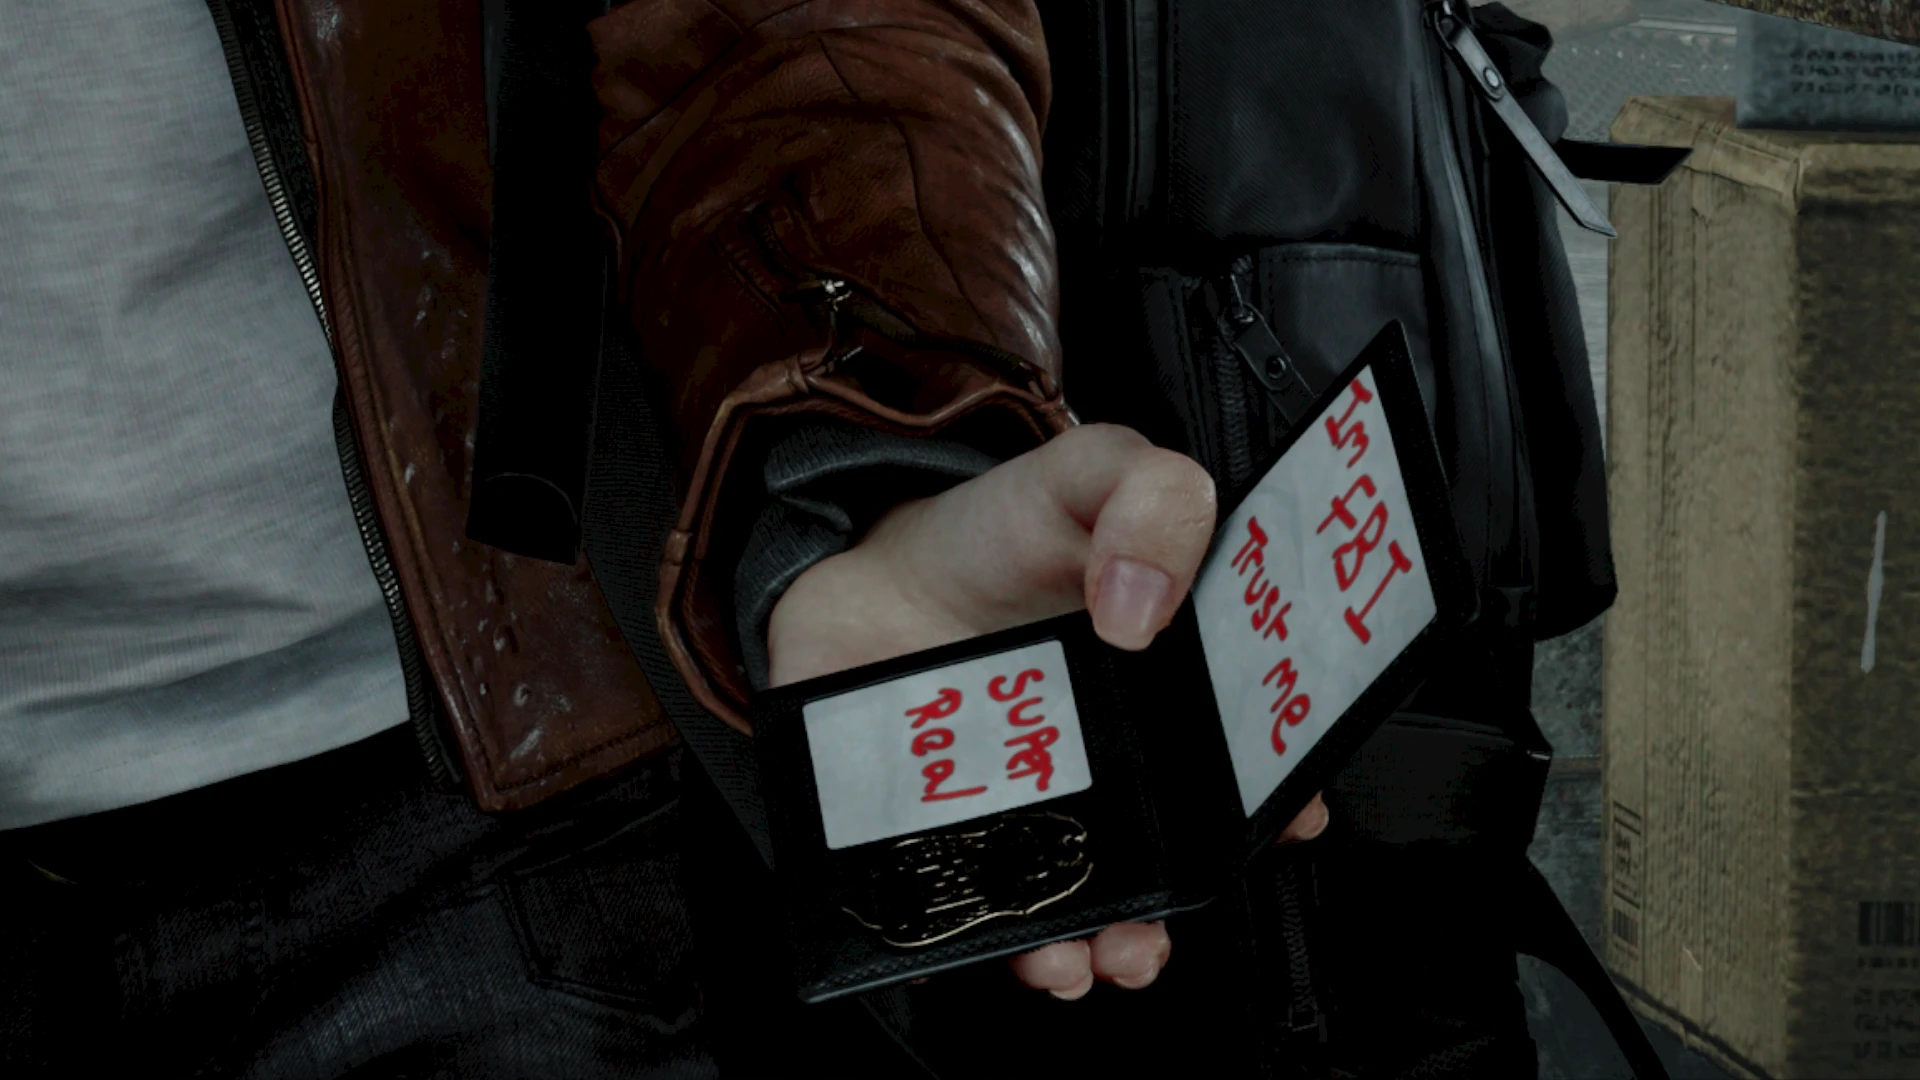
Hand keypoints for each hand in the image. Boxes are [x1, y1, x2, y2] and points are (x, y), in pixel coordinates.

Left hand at [767, 424, 1329, 999]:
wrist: (864, 572)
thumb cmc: (995, 530)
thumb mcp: (1091, 470)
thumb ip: (1152, 501)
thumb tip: (1142, 604)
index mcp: (1182, 678)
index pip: (1258, 748)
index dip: (1283, 788)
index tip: (1287, 815)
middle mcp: (1132, 759)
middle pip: (1187, 847)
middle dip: (1193, 898)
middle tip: (1174, 906)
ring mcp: (1052, 806)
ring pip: (1104, 901)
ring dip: (1118, 946)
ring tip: (1100, 954)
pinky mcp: (973, 838)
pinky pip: (1003, 910)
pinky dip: (1017, 946)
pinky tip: (1028, 947)